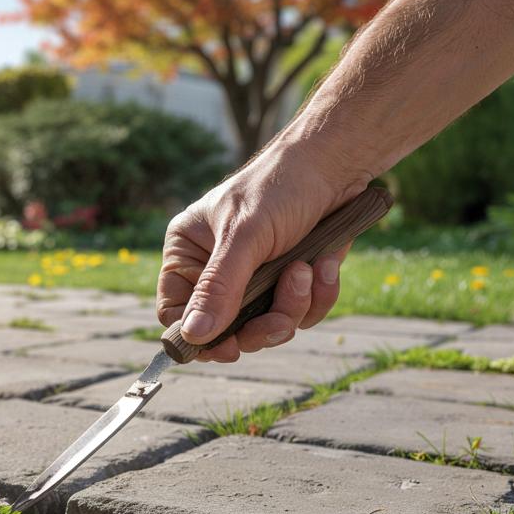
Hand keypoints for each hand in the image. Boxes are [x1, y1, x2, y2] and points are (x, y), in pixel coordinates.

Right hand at [157, 144, 366, 361]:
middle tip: (281, 318)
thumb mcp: (245, 237)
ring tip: (309, 270)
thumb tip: (192, 335)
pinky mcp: (290, 281)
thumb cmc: (280, 186)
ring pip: (266, 325)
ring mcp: (254, 278)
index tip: (229, 348)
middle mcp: (216, 269)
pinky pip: (300, 313)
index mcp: (189, 252)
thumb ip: (218, 288)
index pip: (176, 310)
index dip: (199, 336)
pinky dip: (318, 295)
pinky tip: (326, 264)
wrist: (337, 164)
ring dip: (294, 305)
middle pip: (225, 329)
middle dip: (260, 325)